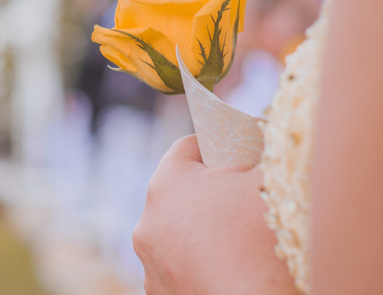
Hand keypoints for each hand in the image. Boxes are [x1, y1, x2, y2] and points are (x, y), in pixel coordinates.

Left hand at [133, 135, 298, 294]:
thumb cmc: (264, 240)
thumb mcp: (272, 181)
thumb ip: (264, 155)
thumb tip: (267, 141)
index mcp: (167, 183)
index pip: (188, 147)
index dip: (218, 144)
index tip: (240, 149)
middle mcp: (148, 221)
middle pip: (181, 192)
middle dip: (212, 191)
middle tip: (246, 196)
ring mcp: (151, 262)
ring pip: (179, 232)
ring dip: (204, 231)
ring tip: (241, 238)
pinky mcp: (161, 292)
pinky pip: (181, 266)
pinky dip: (202, 263)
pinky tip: (231, 266)